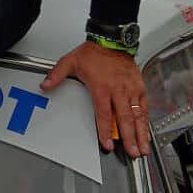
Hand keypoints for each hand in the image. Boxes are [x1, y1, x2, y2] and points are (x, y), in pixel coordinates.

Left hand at [41, 39, 150, 156]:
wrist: (112, 40)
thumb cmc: (94, 52)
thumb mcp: (70, 61)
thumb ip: (57, 75)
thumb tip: (45, 85)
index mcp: (102, 87)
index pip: (104, 115)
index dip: (105, 132)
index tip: (108, 145)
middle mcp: (119, 90)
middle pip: (125, 119)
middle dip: (130, 138)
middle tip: (134, 153)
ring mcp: (131, 89)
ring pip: (138, 115)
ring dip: (141, 132)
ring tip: (144, 147)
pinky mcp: (139, 86)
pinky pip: (144, 106)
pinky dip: (146, 119)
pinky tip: (147, 130)